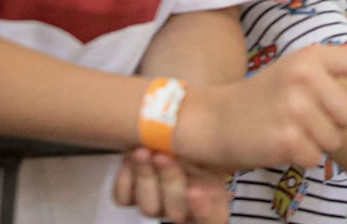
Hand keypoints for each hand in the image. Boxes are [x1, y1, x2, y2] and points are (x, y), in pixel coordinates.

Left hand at [111, 148, 229, 222]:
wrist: (172, 132)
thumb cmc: (202, 139)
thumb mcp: (216, 145)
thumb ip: (214, 152)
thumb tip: (221, 140)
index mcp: (214, 201)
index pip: (213, 219)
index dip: (202, 209)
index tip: (195, 189)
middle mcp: (184, 210)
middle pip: (176, 212)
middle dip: (169, 181)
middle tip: (165, 155)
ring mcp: (156, 206)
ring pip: (149, 207)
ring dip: (145, 177)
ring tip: (144, 151)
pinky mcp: (132, 198)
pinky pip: (124, 198)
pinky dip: (125, 178)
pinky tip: (131, 157)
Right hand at [176, 44, 346, 169]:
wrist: (212, 119)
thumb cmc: (262, 97)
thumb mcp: (301, 79)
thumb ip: (341, 88)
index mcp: (313, 56)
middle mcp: (306, 77)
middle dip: (338, 123)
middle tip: (309, 118)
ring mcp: (296, 109)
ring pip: (336, 138)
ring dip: (317, 141)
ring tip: (291, 128)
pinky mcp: (287, 139)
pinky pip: (316, 157)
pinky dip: (301, 156)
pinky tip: (281, 142)